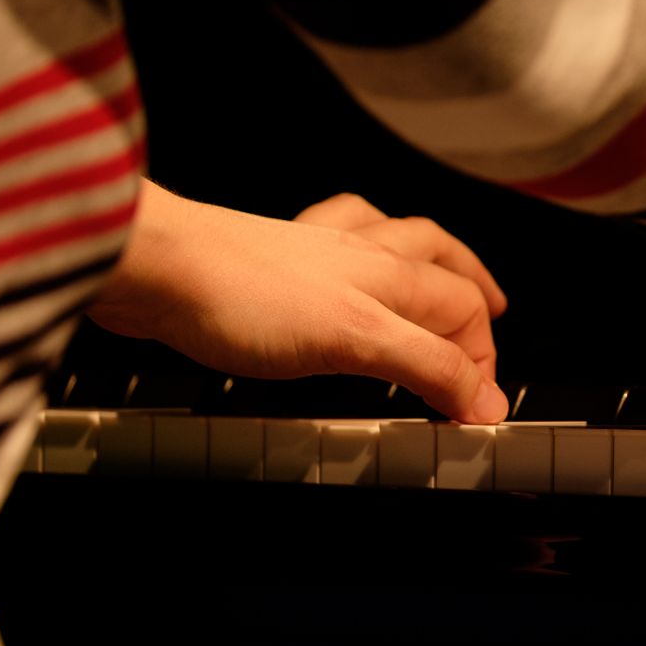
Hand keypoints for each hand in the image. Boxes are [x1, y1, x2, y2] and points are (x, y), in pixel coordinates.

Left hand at [88, 183, 511, 421]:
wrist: (153, 265)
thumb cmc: (241, 295)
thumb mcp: (355, 341)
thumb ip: (425, 367)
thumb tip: (485, 401)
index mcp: (389, 276)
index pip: (462, 312)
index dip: (481, 361)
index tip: (480, 411)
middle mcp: (362, 254)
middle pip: (440, 263)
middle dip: (473, 292)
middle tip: (492, 322)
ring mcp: (317, 251)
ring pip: (395, 239)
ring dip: (430, 255)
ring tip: (444, 271)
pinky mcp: (274, 258)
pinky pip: (334, 234)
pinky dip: (358, 235)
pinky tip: (350, 249)